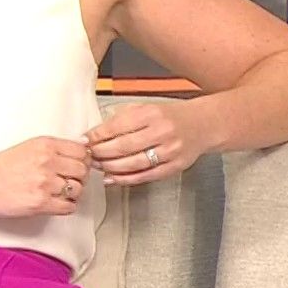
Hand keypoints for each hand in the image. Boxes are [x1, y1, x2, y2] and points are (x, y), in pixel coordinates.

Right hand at [0, 137, 90, 218]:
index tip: (77, 165)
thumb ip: (54, 148)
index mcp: (44, 145)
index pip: (82, 151)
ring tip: (58, 193)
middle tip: (68, 180)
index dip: (83, 160)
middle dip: (79, 177)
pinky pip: (69, 206)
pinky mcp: (41, 203)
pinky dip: (66, 206)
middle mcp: (47, 162)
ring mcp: (45, 183)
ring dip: (72, 193)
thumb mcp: (27, 147)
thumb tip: (83, 148)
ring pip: (78, 189)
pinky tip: (55, 202)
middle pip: (83, 170)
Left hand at [85, 102, 207, 186]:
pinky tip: (112, 178)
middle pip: (124, 147)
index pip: (118, 127)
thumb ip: (121, 119)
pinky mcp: (175, 167)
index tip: (84, 141)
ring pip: (133, 164)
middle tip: (87, 156)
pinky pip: (146, 176)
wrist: (203, 125)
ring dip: (110, 167)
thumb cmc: (168, 116)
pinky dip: (126, 179)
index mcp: (151, 114)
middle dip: (101, 153)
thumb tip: (94, 134)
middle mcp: (162, 132)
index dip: (97, 135)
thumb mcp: (145, 108)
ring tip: (97, 166)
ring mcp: (170, 151)